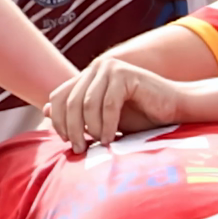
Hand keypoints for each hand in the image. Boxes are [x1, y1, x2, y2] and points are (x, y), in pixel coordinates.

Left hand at [45, 57, 180, 151]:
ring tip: (99, 146)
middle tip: (79, 150)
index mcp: (87, 77)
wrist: (173, 109)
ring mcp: (111, 68)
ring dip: (90, 129)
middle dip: (72, 129)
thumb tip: (44, 109)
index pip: (58, 97)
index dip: (58, 121)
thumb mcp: (101, 119)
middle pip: (69, 102)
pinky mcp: (126, 74)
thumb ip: (77, 114)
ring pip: (86, 104)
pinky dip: (107, 125)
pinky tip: (110, 139)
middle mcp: (96, 69)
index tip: (67, 142)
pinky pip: (108, 104)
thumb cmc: (139, 117)